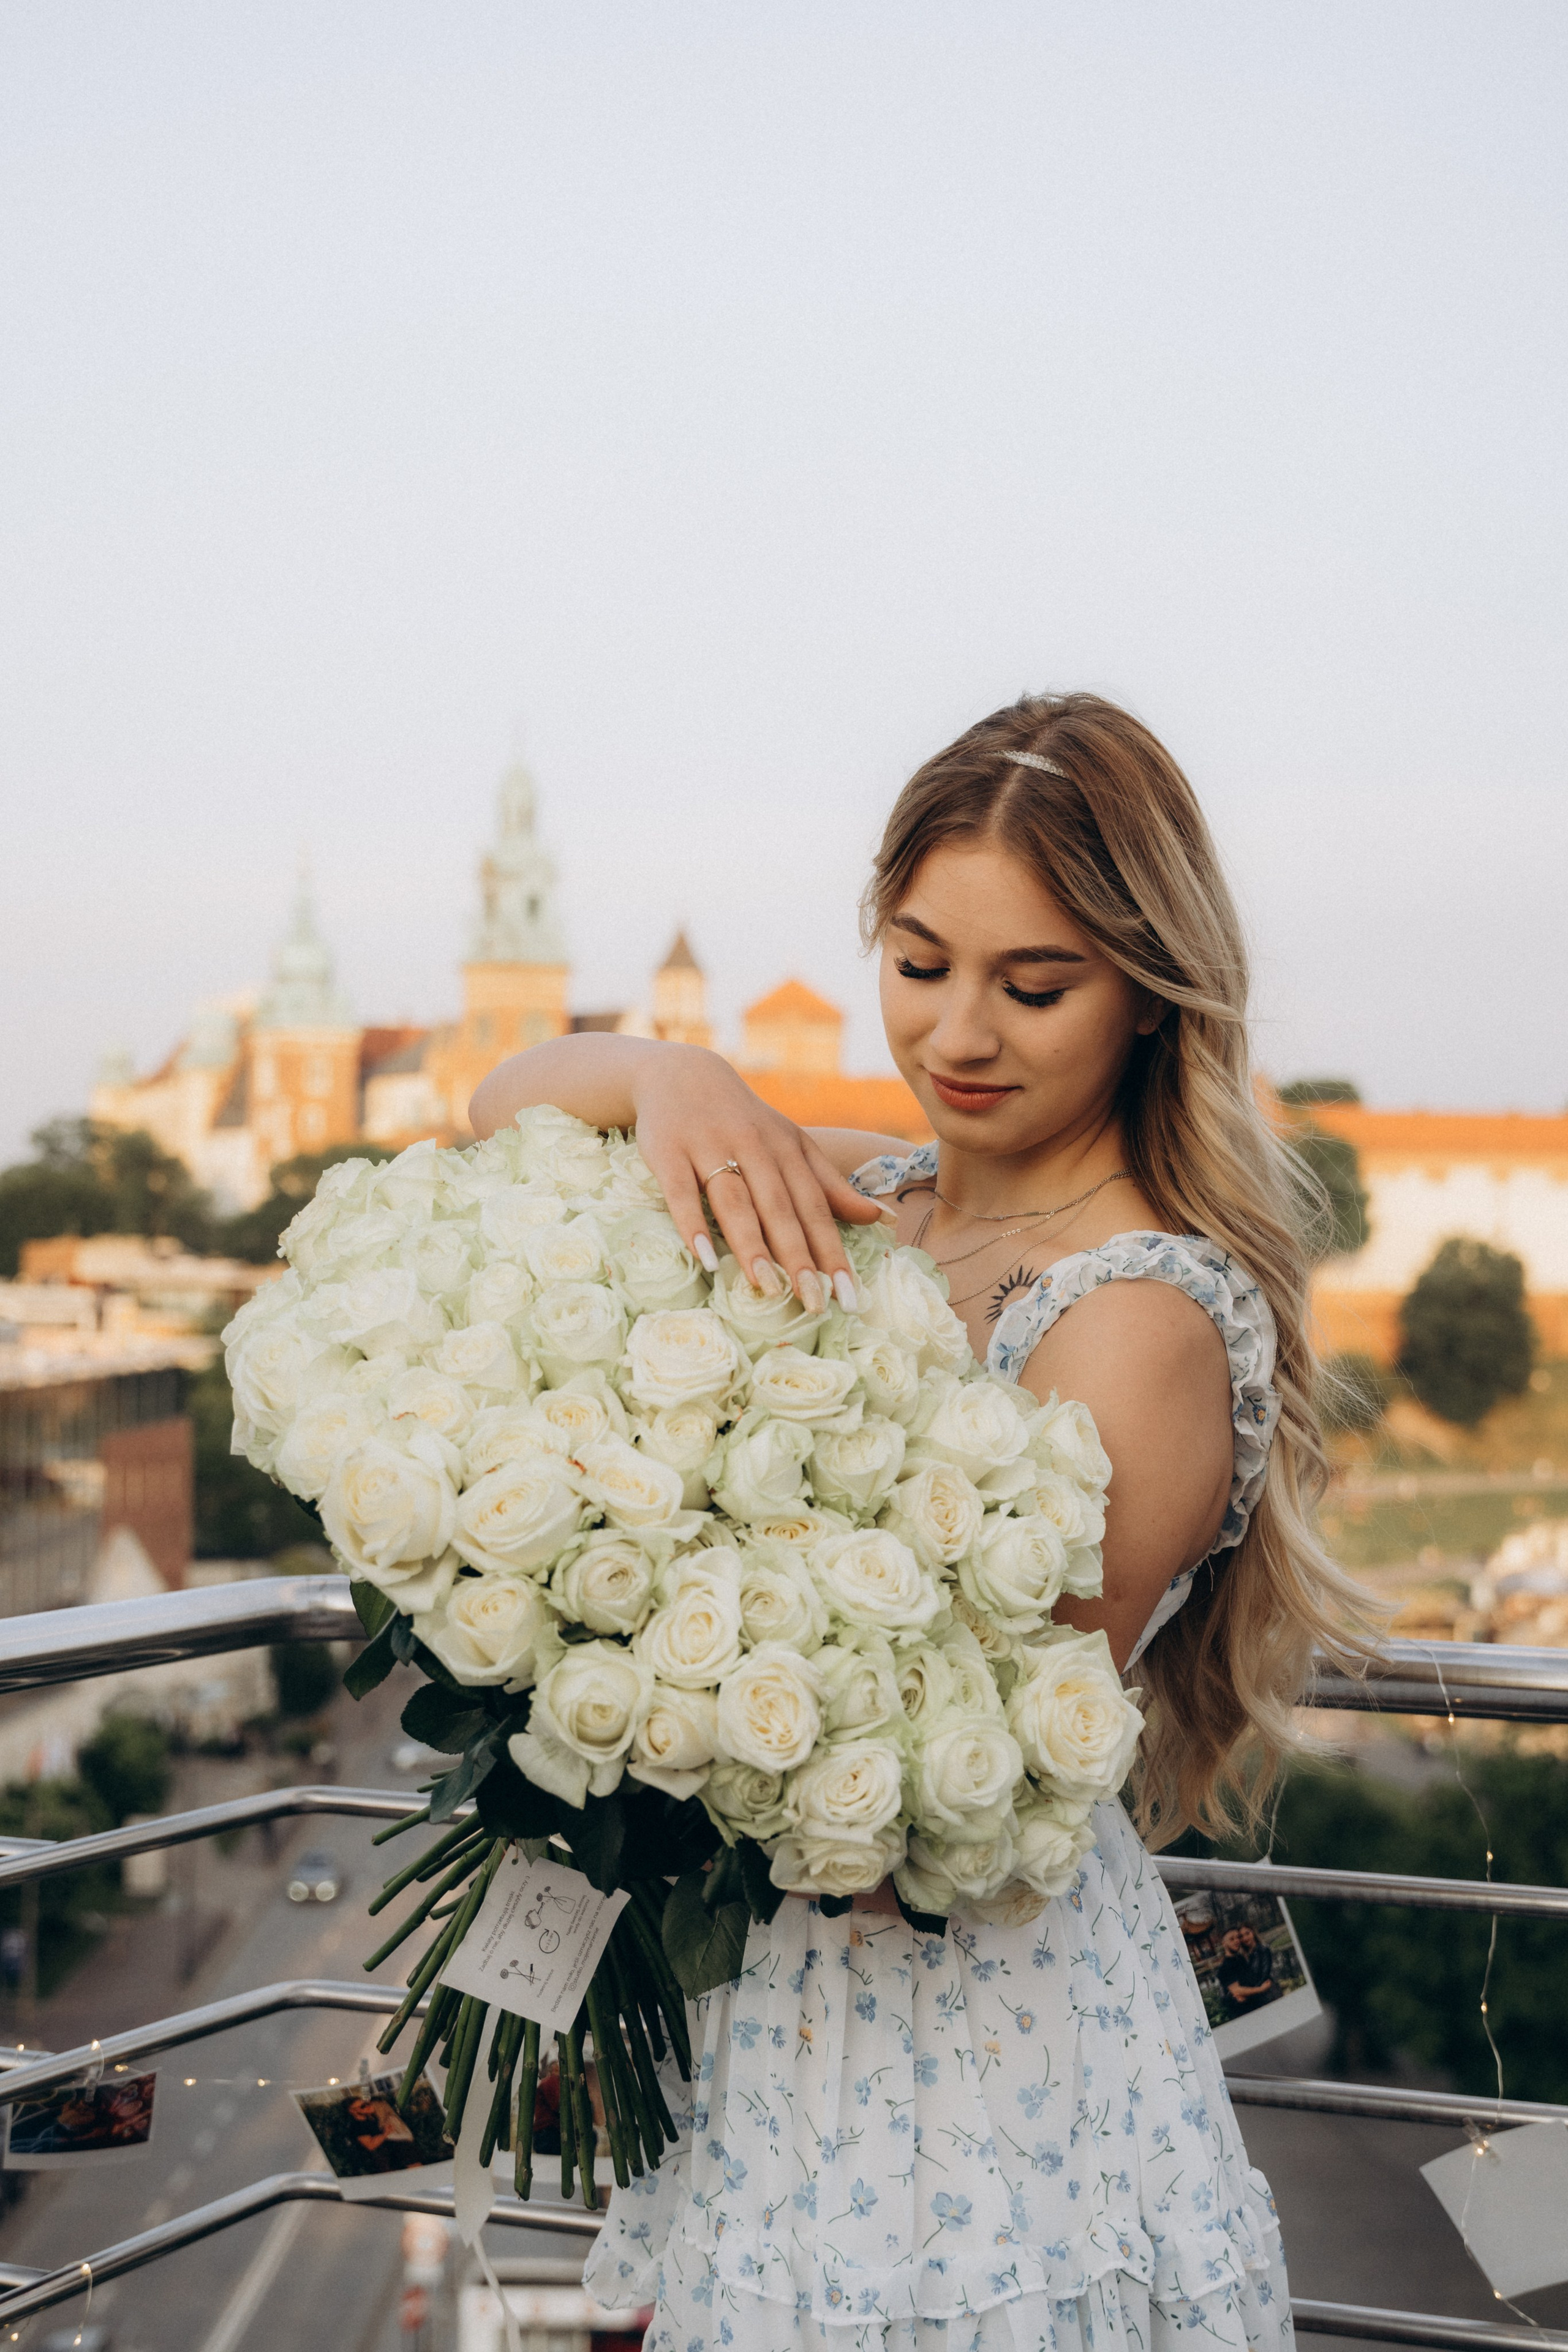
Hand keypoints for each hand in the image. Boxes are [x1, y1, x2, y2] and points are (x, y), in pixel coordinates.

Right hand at [631, 1047, 884, 1309]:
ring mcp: (710, 1148)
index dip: (833, 1252)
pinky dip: (692, 1225)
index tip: (849, 1295)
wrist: (683, 1075)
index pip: (815, 1208)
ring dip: (751, 1244)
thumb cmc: (745, 1122)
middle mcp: (754, 1148)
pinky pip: (682, 1193)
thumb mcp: (792, 1145)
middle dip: (799, 1257)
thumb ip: (830, 1186)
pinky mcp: (669, 1152)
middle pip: (780, 1209)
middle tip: (813, 1302)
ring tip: (767, 1287)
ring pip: (735, 1201)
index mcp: (788, 1150)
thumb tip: (881, 1218)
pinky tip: (704, 1259)